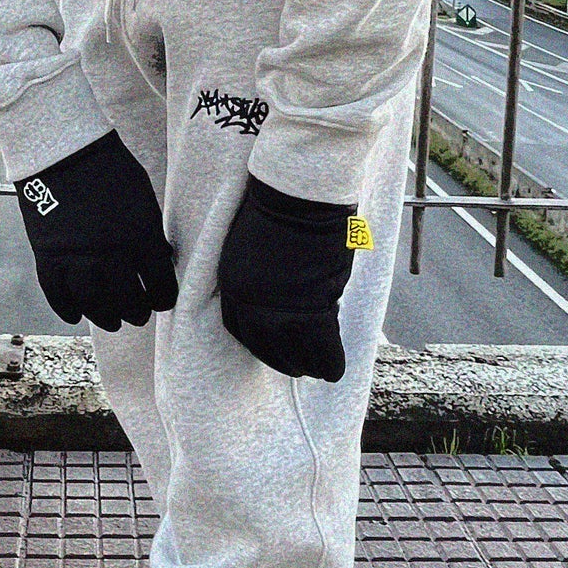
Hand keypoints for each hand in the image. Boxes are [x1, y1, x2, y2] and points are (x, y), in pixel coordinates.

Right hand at [16, 131, 178, 329]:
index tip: (161, 301)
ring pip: (93, 305)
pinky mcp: (49, 255)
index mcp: (141, 236)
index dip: (163, 298)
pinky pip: (57, 295)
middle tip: (137, 315)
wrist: (64, 150)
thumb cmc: (109, 168)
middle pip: (128, 301)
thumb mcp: (143, 198)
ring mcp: (77, 257)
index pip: (160, 285)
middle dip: (136, 313)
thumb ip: (150, 233)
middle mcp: (110, 253)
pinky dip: (67, 309)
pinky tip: (76, 315)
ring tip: (111, 321)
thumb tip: (157, 259)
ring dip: (104, 318)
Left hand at [217, 175, 357, 380]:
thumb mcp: (255, 245)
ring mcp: (279, 309)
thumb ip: (263, 276)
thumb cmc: (280, 206)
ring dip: (307, 365)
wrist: (297, 196)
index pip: (240, 329)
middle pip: (264, 346)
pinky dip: (329, 362)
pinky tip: (334, 371)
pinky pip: (322, 347)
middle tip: (297, 367)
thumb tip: (283, 292)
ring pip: (294, 352)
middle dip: (282, 360)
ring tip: (318, 370)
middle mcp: (250, 302)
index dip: (258, 343)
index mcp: (232, 283)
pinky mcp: (310, 310)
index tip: (271, 348)